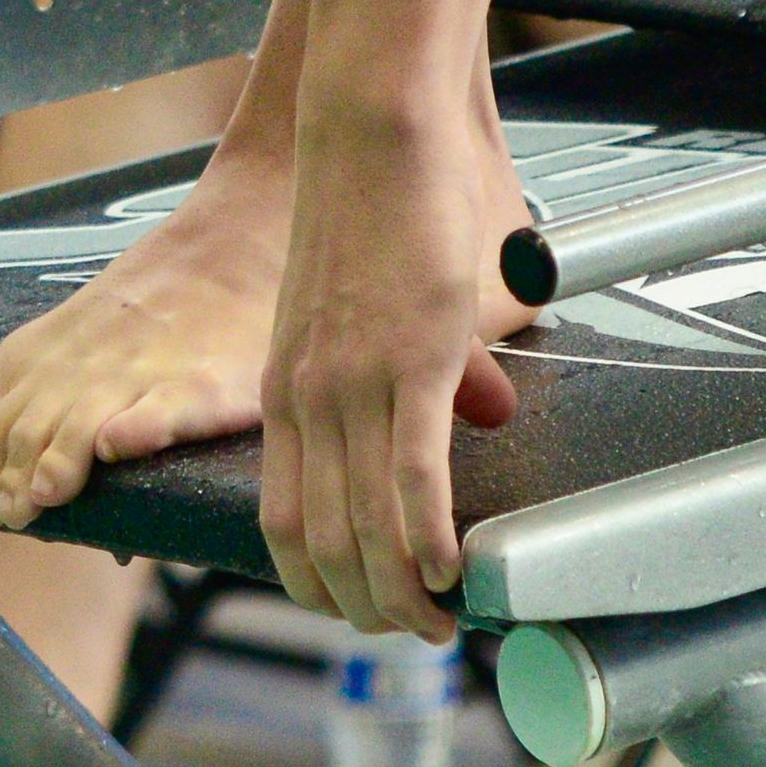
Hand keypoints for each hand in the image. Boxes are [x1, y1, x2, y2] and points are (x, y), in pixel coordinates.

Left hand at [258, 102, 517, 640]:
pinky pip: (413, 476)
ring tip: (446, 624)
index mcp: (286, 393)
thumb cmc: (379, 208)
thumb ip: (416, 375)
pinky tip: (457, 571)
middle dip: (367, 610)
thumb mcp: (371, 311)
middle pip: (321, 546)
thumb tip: (482, 416)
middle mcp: (307, 399)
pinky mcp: (409, 359)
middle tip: (420, 635)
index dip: (321, 587)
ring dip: (404, 595)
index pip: (283, 525)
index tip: (365, 611)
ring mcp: (355, 383)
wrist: (370, 131)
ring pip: (365, 528)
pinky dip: (430, 540)